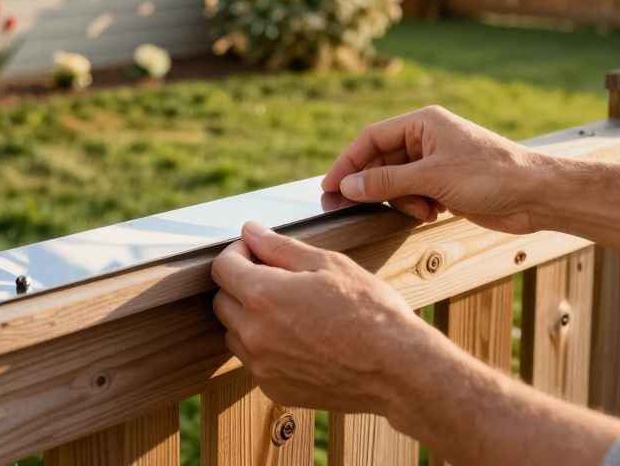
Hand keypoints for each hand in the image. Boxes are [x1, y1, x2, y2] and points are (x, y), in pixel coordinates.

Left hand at [210, 221, 432, 414]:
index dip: (237, 253)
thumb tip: (249, 230)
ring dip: (250, 318)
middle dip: (241, 284)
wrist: (397, 370)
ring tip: (291, 311)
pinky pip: (255, 362)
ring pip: (235, 334)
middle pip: (223, 301)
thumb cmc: (369, 311)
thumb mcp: (329, 264)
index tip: (257, 251)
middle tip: (276, 278)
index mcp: (263, 296)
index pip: (222, 268)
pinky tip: (301, 340)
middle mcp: (254, 334)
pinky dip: (266, 347)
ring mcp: (262, 366)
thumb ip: (280, 247)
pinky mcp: (274, 389)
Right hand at [321, 106, 544, 234]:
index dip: (347, 162)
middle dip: (371, 185)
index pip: (372, 138)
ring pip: (397, 181)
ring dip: (400, 199)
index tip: (329, 187)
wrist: (536, 196)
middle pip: (381, 161)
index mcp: (423, 123)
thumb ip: (387, 181)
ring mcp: (437, 162)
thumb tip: (348, 186)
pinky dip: (417, 206)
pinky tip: (433, 213)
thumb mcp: (433, 178)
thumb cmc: (491, 175)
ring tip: (419, 210)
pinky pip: (415, 194)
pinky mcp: (447, 184)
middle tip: (348, 207)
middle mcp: (427, 139)